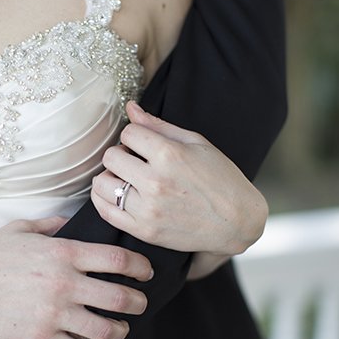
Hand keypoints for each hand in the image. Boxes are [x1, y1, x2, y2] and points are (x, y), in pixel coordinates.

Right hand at [0, 217, 152, 338]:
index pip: (117, 259)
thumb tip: (72, 222)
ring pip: (104, 327)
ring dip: (120, 330)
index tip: (146, 272)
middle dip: (138, 302)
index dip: (140, 266)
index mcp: (64, 252)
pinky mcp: (40, 337)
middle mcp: (64, 282)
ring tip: (122, 329)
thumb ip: (52, 225)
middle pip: (119, 295)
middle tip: (142, 303)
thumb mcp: (21, 229)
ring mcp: (54, 312)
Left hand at [91, 102, 267, 253]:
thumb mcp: (196, 143)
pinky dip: (104, 200)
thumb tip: (130, 108)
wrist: (236, 222)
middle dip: (120, 154)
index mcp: (169, 155)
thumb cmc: (221, 179)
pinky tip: (117, 195)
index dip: (134, 135)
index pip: (128, 133)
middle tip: (134, 162)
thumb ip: (159, 126)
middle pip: (111, 157)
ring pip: (102, 184)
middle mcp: (156, 182)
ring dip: (110, 177)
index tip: (143, 144)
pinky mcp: (145, 230)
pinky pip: (106, 211)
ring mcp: (149, 209)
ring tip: (126, 179)